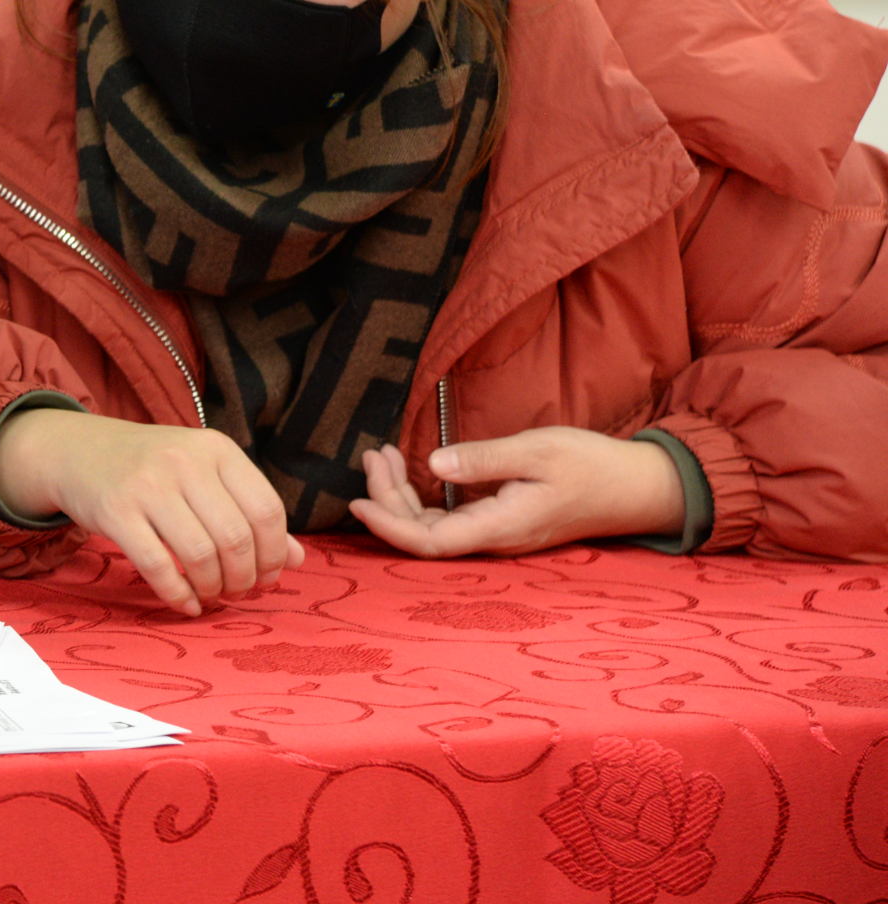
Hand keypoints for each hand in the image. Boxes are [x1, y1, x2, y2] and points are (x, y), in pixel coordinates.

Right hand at [0, 409, 301, 614]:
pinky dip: (178, 596)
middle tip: (237, 593)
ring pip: (200, 555)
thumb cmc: (153, 468)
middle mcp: (184, 462)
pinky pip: (158, 567)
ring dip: (213, 589)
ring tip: (211, 595)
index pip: (266, 510)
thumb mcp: (204, 476)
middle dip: (244, 579)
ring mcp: (147, 485)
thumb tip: (297, 560)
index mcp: (216, 449)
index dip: (273, 554)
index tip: (266, 577)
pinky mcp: (115, 511)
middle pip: (236, 538)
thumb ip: (249, 512)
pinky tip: (185, 604)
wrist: (78, 451)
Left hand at [350, 430, 684, 556]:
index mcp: (501, 527)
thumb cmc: (591, 465)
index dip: (389, 527)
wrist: (637, 487)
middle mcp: (494, 538)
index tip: (357, 502)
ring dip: (401, 495)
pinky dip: (423, 494)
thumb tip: (434, 464)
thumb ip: (485, 460)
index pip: (430, 542)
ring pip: (433, 525)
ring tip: (381, 455)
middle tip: (371, 454)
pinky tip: (411, 468)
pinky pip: (450, 518)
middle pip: (423, 534)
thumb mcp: (537, 451)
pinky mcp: (501, 521)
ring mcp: (498, 532)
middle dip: (388, 498)